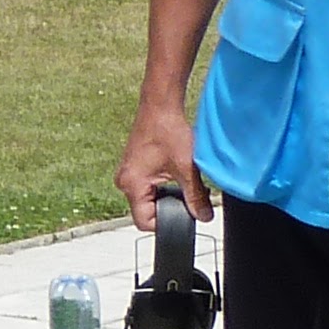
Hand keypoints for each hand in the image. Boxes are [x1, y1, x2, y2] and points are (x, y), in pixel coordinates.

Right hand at [115, 100, 208, 228]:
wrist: (160, 105)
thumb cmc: (168, 129)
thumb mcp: (186, 169)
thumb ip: (196, 197)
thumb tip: (204, 216)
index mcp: (132, 184)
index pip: (145, 222)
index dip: (167, 222)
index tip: (184, 214)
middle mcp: (124, 181)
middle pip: (147, 211)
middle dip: (169, 207)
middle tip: (186, 194)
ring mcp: (127, 174)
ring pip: (148, 199)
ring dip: (167, 195)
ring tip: (180, 179)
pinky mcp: (133, 167)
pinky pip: (147, 187)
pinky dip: (162, 185)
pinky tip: (174, 172)